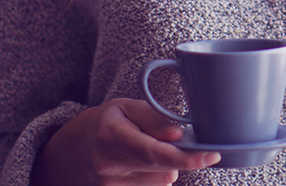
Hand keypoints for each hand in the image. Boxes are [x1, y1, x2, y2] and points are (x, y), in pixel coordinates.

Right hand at [31, 98, 219, 185]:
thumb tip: (178, 135)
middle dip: (179, 157)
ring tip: (147, 153)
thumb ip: (154, 119)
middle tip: (175, 143)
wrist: (73, 151)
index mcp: (110, 136)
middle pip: (162, 169)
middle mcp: (108, 166)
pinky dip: (155, 178)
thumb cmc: (106, 123)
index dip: (186, 157)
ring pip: (161, 182)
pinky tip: (142, 168)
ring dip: (165, 169)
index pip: (153, 152)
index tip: (211, 155)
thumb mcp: (127, 107)